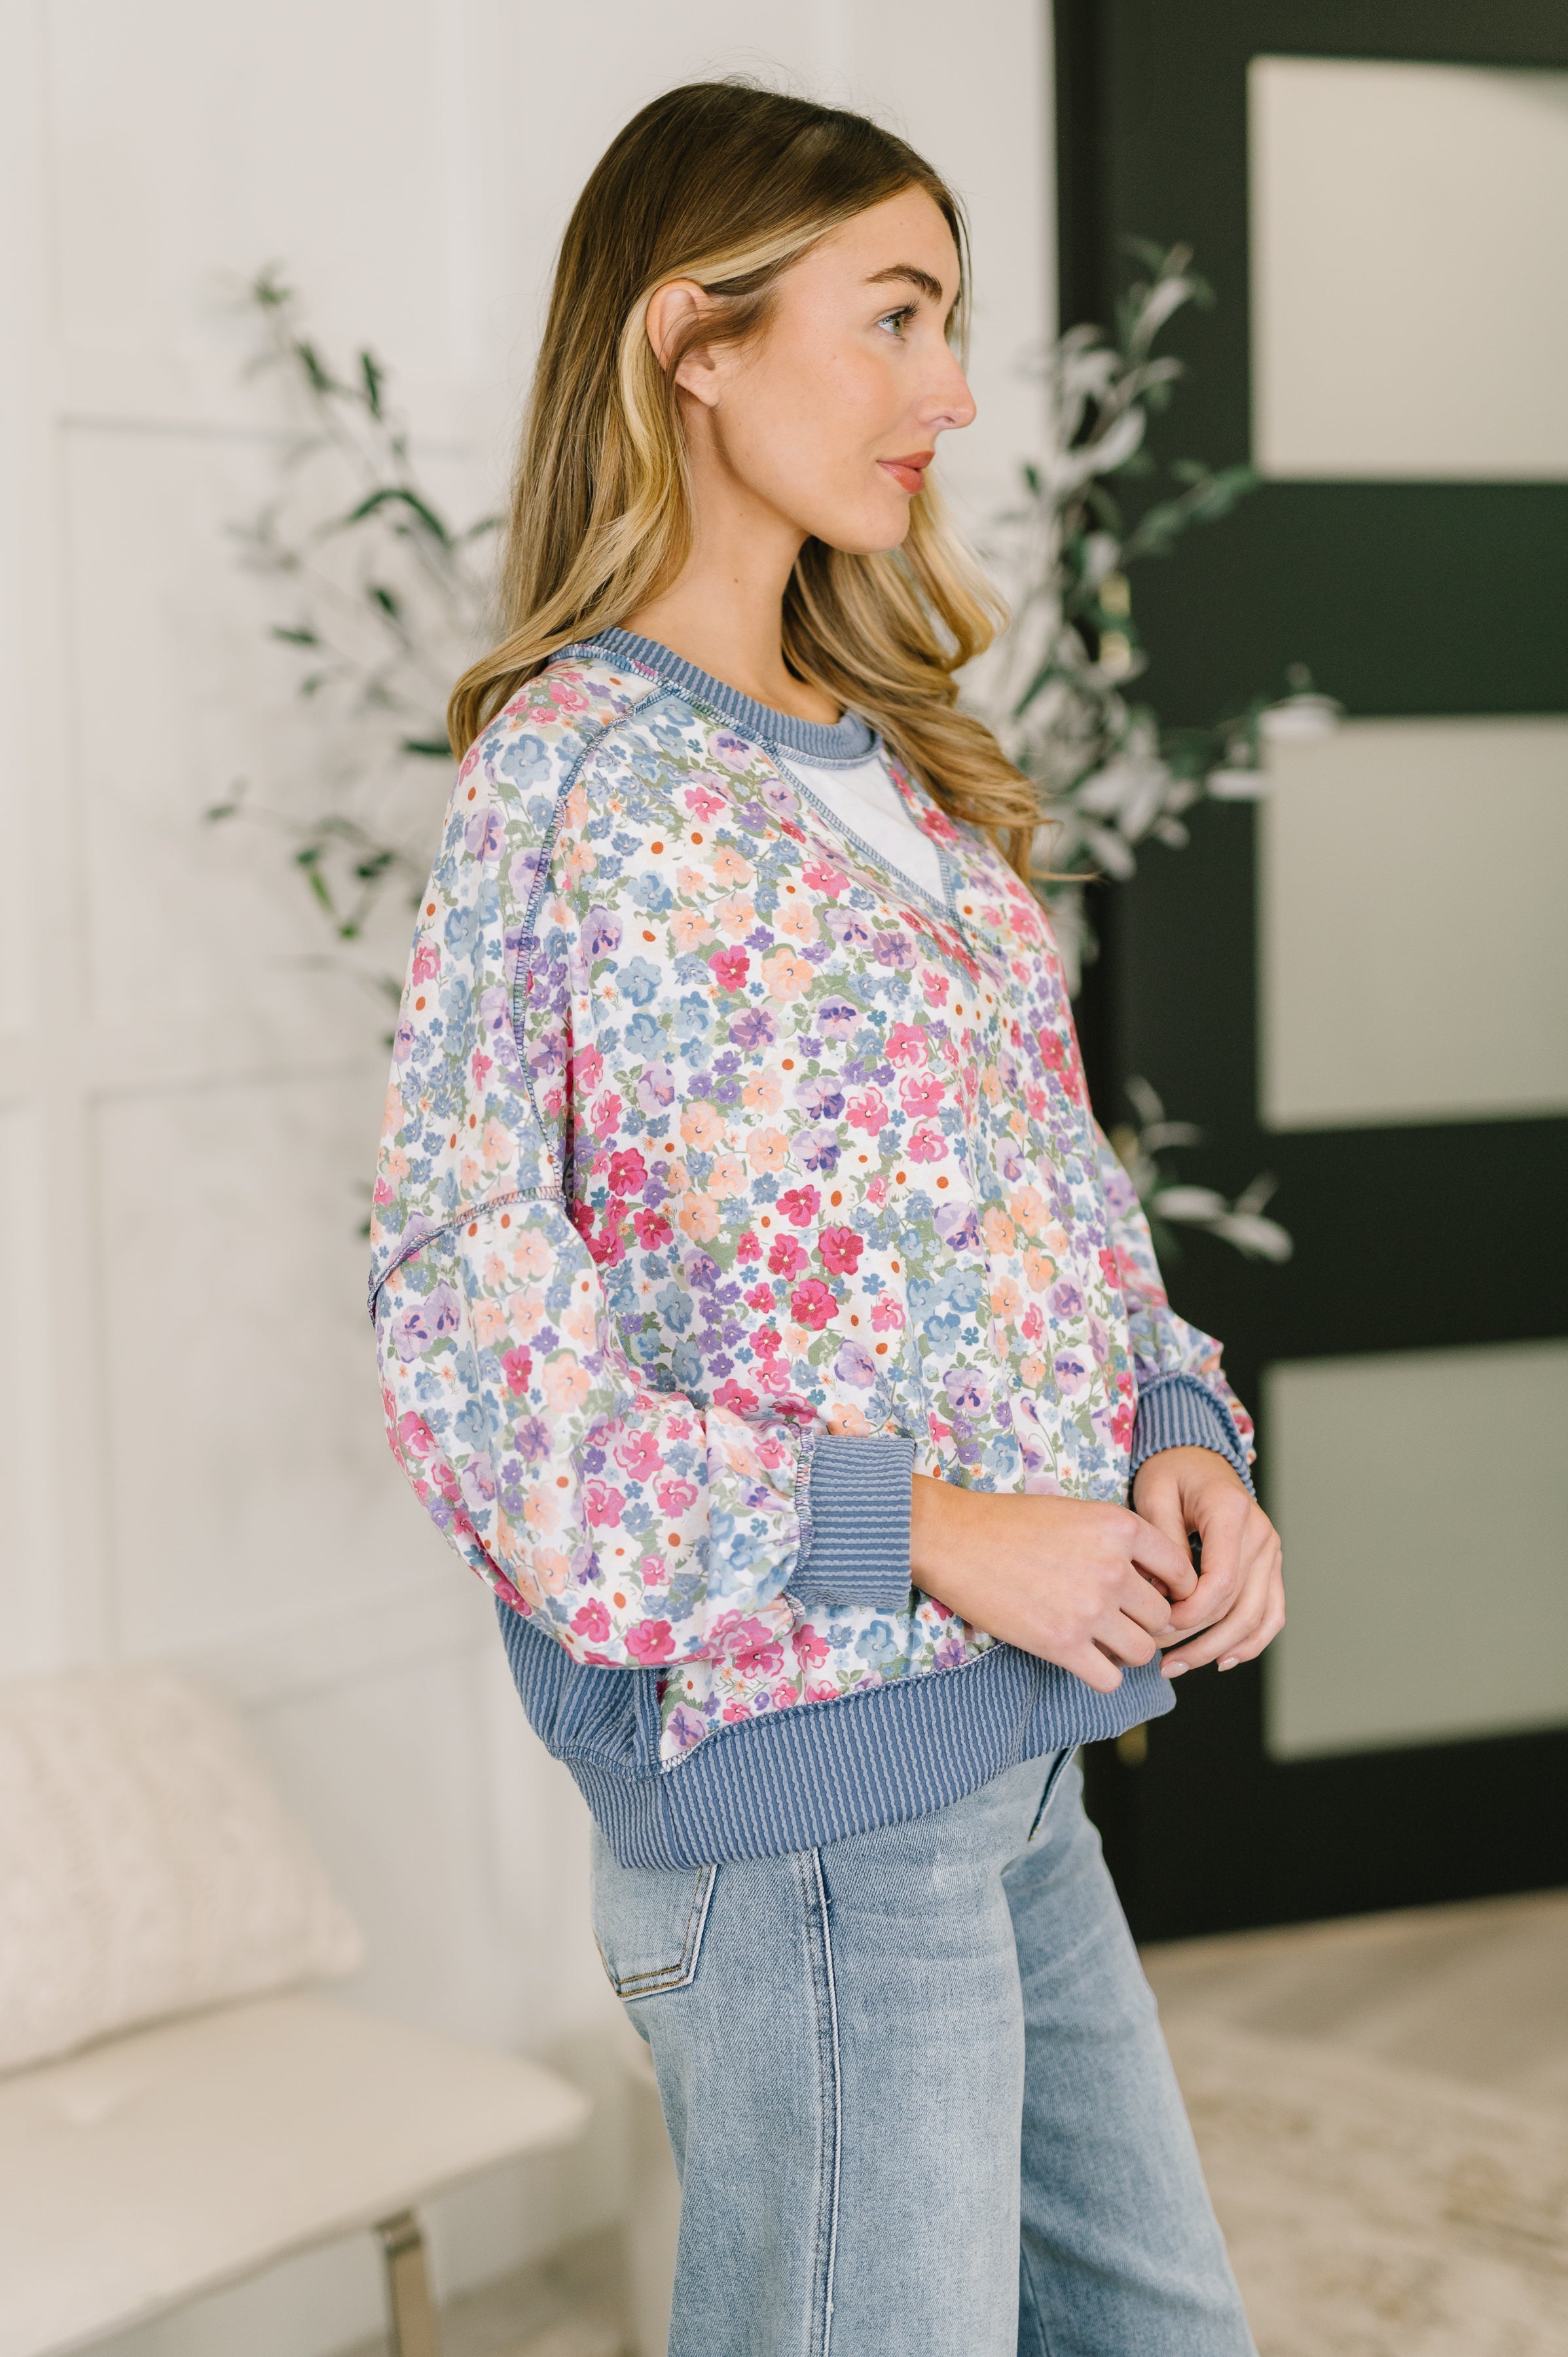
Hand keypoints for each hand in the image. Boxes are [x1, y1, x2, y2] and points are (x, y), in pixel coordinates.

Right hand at [909, 1477, 1197, 1693]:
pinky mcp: (1061, 1644)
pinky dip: (1102, 1676)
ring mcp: (1089, 1608)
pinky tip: (1083, 1660)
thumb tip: (1151, 1580)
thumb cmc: (1009, 1522)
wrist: (953, 1538)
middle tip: (1120, 1621)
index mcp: (1120, 1527)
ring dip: (1126, 1652)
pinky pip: (1109, 1679)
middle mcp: (1113, 1568)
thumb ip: (1118, 1541)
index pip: (1181, 1572)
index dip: (1173, 1590)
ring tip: (1103, 1642)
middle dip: (1145, 1623)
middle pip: (1162, 1617)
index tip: (1154, 1596)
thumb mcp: (1076, 1512)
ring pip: (1143, 1651)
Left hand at [1131, 1447, 1284, 1678]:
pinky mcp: (1269, 1566)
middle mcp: (1260, 1534)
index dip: (1191, 1612)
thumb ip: (1161, 1545)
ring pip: (1256, 1617)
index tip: (1157, 1624)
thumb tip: (1162, 1598)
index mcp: (1232, 1512)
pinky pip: (1271, 1613)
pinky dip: (1251, 1642)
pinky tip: (1222, 1660)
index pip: (1221, 1581)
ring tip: (1177, 1666)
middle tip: (1157, 1658)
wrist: (1196, 1458)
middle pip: (1238, 1605)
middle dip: (1197, 1638)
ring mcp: (1270, 1552)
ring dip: (1217, 1648)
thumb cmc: (1170, 1474)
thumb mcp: (1153, 1496)